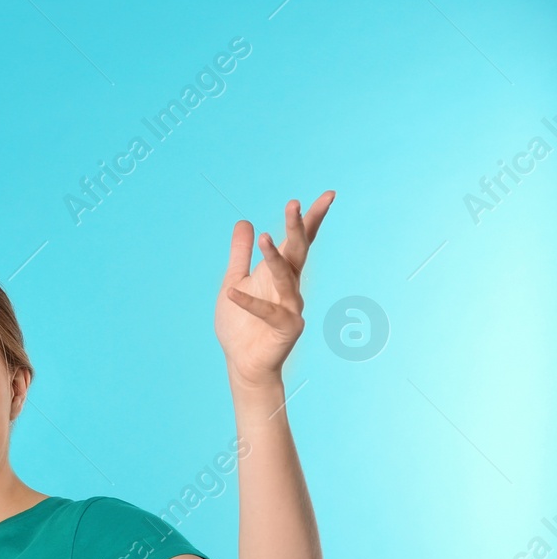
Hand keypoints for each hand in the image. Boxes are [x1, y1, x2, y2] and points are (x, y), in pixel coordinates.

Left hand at [214, 190, 334, 389]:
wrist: (243, 362)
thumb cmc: (241, 324)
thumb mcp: (234, 280)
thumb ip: (239, 254)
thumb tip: (244, 222)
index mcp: (280, 273)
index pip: (300, 241)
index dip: (311, 219)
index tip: (327, 195)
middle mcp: (291, 287)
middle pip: (298, 252)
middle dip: (298, 228)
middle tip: (293, 204)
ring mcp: (291, 307)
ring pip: (286, 278)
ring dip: (276, 258)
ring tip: (265, 238)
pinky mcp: (286, 328)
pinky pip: (266, 312)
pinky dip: (249, 302)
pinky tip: (231, 293)